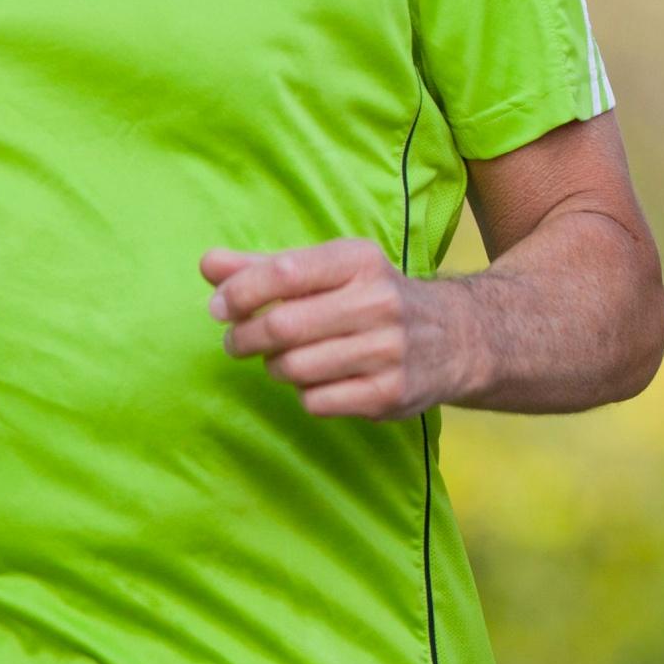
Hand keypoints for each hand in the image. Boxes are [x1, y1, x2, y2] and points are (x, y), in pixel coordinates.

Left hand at [200, 240, 472, 419]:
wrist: (455, 337)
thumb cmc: (372, 297)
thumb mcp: (329, 271)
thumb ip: (265, 267)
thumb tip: (207, 264)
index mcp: (359, 262)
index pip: (285, 272)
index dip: (240, 292)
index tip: (219, 307)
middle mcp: (378, 302)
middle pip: (282, 326)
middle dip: (245, 338)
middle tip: (237, 342)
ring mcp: (388, 351)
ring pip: (294, 368)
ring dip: (275, 367)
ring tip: (282, 359)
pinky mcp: (390, 394)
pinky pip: (317, 401)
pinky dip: (304, 393)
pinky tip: (319, 379)